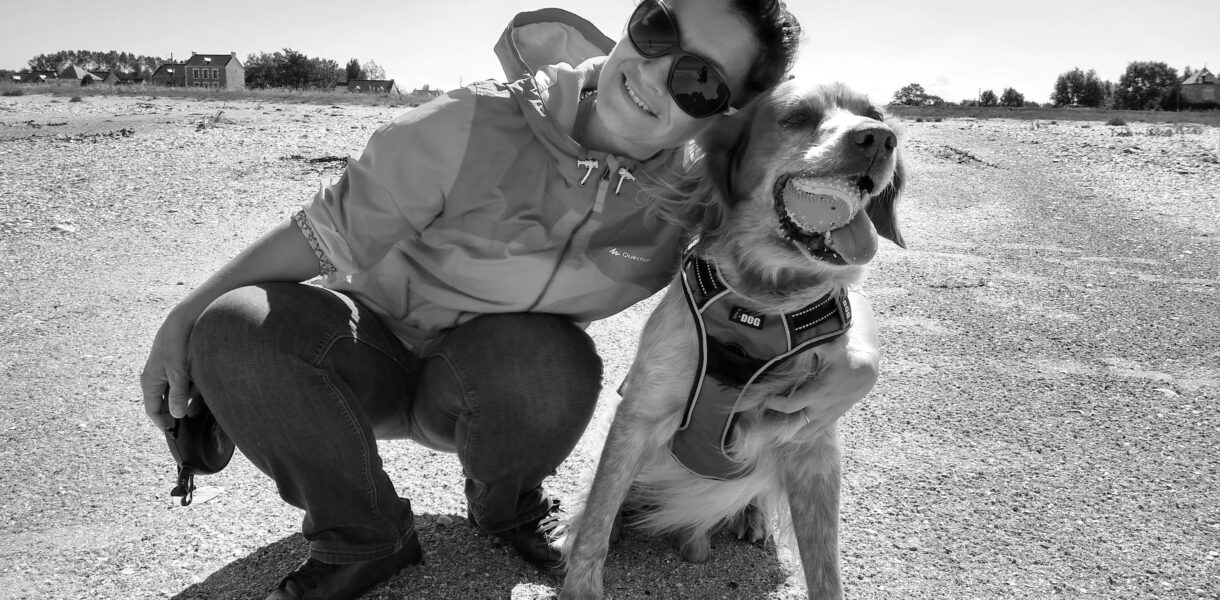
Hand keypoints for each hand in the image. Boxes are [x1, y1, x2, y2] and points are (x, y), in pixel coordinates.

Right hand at [140, 310, 203, 429]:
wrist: (183, 320)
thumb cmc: (176, 345)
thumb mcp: (178, 373)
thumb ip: (178, 395)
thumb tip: (177, 415)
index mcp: (150, 381)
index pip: (152, 410)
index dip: (163, 423)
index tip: (174, 434)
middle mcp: (157, 378)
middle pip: (165, 403)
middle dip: (178, 413)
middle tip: (191, 425)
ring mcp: (168, 372)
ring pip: (177, 393)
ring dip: (188, 401)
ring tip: (200, 411)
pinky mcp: (179, 366)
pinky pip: (185, 383)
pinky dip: (193, 389)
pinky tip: (204, 394)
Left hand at [765, 292, 880, 433]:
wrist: (865, 369)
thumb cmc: (844, 355)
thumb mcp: (828, 346)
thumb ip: (810, 345)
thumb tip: (790, 339)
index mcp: (819, 391)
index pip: (791, 405)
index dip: (775, 404)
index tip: (766, 398)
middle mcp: (822, 407)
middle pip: (796, 425)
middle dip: (780, 424)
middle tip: (766, 418)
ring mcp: (828, 415)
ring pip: (806, 433)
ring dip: (791, 431)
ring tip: (776, 425)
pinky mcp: (832, 418)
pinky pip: (816, 433)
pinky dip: (802, 433)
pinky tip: (790, 429)